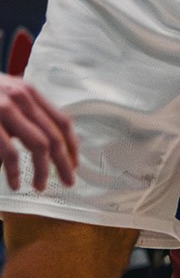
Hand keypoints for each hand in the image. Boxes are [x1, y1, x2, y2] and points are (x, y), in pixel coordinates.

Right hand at [0, 74, 77, 191]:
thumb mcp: (4, 94)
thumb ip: (24, 112)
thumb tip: (47, 143)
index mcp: (28, 92)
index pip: (62, 122)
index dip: (72, 146)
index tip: (74, 164)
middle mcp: (20, 97)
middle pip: (55, 136)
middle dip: (64, 163)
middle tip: (68, 182)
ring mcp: (3, 108)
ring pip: (39, 145)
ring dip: (43, 170)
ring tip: (40, 186)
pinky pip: (11, 152)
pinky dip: (15, 171)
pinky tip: (14, 182)